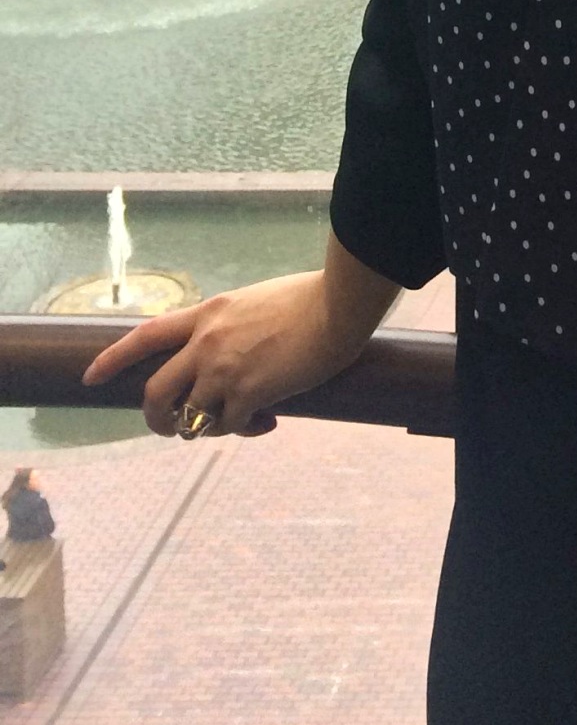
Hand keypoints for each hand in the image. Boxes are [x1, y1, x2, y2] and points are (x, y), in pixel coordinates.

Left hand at [78, 271, 376, 438]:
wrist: (340, 304)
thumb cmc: (315, 295)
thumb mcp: (259, 300)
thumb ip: (238, 323)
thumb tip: (242, 347)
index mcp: (209, 314)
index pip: (145, 335)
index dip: (113, 358)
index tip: (89, 377)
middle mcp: (207, 343)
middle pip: (156, 391)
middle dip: (156, 418)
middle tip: (172, 427)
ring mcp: (224, 370)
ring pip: (192, 417)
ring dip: (208, 427)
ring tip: (237, 423)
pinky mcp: (249, 392)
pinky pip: (231, 426)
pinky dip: (246, 430)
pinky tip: (268, 422)